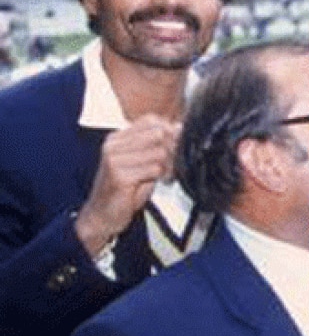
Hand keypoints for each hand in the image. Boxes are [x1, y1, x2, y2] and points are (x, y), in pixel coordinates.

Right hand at [75, 116, 178, 256]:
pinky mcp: (118, 175)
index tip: (174, 145)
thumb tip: (179, 126)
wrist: (103, 215)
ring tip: (162, 175)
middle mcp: (113, 145)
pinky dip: (161, 176)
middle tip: (169, 164)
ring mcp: (113, 159)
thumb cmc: (125, 189)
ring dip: (167, 166)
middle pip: (158, 134)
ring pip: (159, 152)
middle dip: (171, 149)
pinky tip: (156, 182)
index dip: (168, 131)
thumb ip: (157, 145)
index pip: (151, 120)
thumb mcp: (142, 162)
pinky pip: (154, 169)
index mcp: (117, 137)